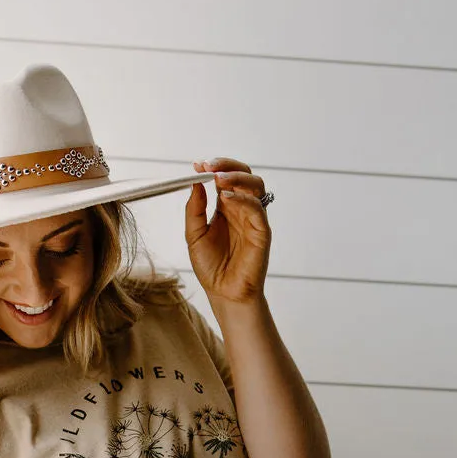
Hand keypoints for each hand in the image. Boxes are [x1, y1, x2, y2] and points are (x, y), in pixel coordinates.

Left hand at [185, 157, 271, 305]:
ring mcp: (253, 218)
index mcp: (226, 208)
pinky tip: (226, 198)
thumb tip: (195, 183)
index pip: (225, 178)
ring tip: (218, 178)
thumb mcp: (194, 235)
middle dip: (227, 166)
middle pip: (244, 175)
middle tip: (209, 166)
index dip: (213, 168)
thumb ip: (194, 209)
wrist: (223, 293)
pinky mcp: (262, 231)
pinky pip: (257, 208)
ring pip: (255, 186)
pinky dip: (243, 199)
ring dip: (237, 177)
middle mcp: (242, 209)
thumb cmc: (211, 267)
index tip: (197, 164)